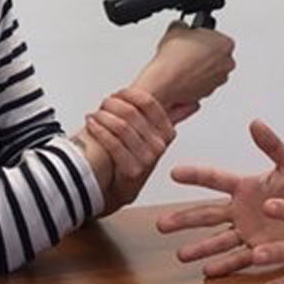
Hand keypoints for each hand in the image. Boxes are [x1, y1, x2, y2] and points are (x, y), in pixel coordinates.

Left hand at [84, 88, 175, 214]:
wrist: (120, 188)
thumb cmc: (134, 158)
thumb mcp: (154, 136)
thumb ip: (172, 118)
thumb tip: (192, 104)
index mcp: (166, 132)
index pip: (148, 102)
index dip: (128, 94)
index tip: (117, 94)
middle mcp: (159, 145)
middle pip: (130, 112)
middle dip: (111, 104)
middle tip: (103, 104)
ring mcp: (147, 158)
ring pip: (120, 126)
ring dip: (102, 116)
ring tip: (94, 115)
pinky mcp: (132, 169)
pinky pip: (112, 143)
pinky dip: (98, 130)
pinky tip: (92, 124)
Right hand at [133, 22, 234, 110]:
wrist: (166, 81)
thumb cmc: (175, 58)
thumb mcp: (176, 28)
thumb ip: (184, 25)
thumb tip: (181, 26)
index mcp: (226, 43)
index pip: (216, 35)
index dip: (202, 36)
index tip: (193, 38)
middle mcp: (227, 63)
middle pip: (216, 54)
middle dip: (203, 52)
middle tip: (187, 50)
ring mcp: (219, 79)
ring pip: (211, 69)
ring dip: (200, 66)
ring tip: (182, 63)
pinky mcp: (209, 92)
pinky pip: (204, 82)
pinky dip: (195, 79)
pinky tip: (182, 74)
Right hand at [156, 119, 283, 276]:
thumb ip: (273, 145)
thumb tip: (255, 122)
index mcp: (246, 187)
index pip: (214, 179)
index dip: (194, 175)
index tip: (173, 173)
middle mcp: (241, 210)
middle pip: (206, 215)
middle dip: (183, 220)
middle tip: (160, 225)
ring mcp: (249, 232)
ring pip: (218, 240)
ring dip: (199, 248)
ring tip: (180, 255)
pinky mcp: (261, 251)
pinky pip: (239, 259)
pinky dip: (224, 266)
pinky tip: (207, 271)